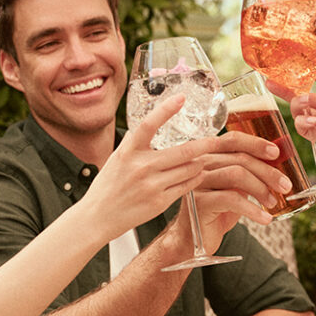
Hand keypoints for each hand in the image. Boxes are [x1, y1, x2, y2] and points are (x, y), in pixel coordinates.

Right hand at [81, 95, 209, 239]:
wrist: (97, 217)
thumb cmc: (107, 187)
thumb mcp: (116, 159)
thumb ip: (133, 144)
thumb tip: (146, 127)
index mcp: (128, 152)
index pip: (149, 124)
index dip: (166, 109)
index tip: (181, 97)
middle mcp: (141, 167)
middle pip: (183, 151)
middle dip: (205, 145)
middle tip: (217, 139)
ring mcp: (152, 186)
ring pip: (188, 169)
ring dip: (200, 162)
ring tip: (206, 158)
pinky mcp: (159, 202)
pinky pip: (186, 187)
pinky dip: (195, 178)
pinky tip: (198, 174)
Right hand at [286, 42, 315, 158]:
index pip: (313, 76)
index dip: (299, 70)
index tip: (284, 62)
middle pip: (300, 94)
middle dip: (285, 90)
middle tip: (270, 82)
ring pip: (299, 111)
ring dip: (297, 105)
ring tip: (304, 103)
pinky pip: (303, 128)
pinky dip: (302, 122)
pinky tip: (311, 120)